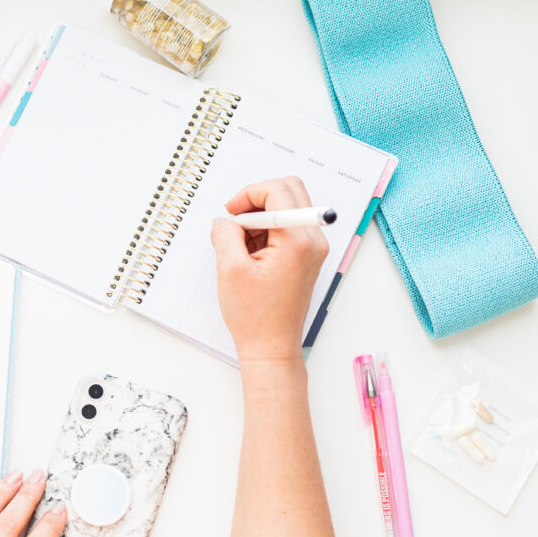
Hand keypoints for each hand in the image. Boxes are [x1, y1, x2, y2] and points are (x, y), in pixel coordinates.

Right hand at [210, 177, 328, 364]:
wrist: (271, 346)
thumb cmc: (256, 317)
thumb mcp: (230, 269)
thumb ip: (226, 234)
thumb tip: (224, 219)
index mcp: (297, 241)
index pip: (279, 190)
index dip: (249, 194)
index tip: (231, 212)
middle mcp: (312, 240)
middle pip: (289, 191)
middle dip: (256, 200)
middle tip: (235, 220)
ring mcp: (313, 248)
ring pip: (287, 207)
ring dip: (260, 218)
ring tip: (242, 246)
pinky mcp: (307, 255)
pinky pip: (287, 226)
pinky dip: (266, 231)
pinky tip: (251, 254)